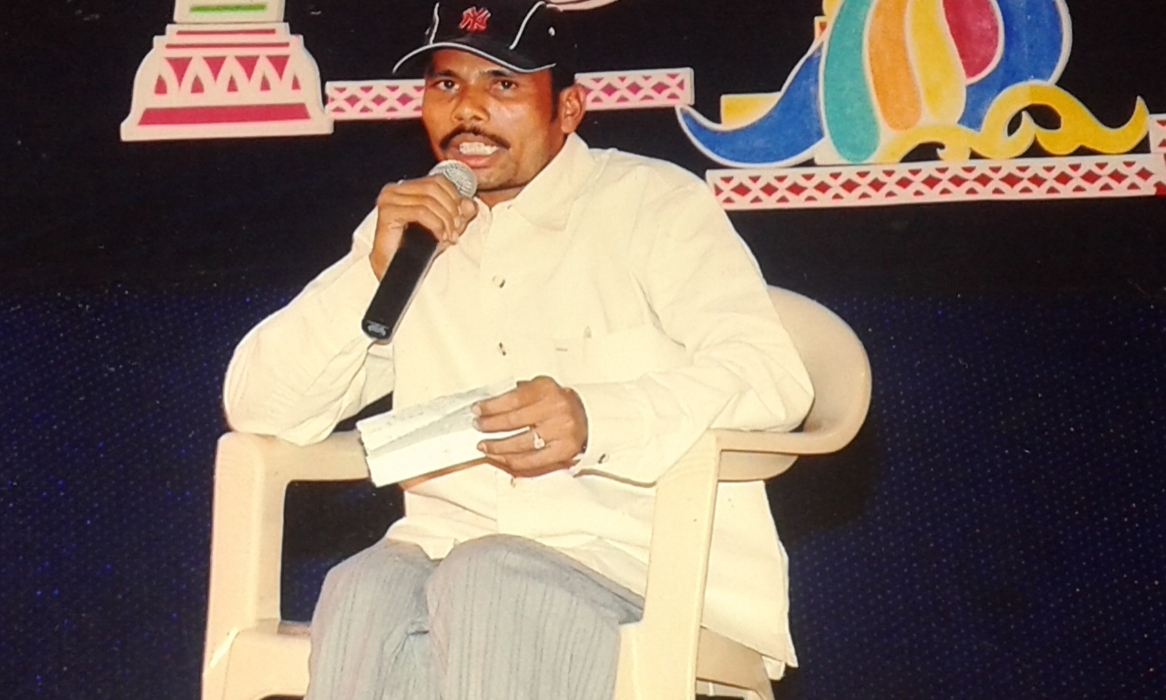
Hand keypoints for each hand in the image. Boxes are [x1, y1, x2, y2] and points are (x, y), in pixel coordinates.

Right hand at [368, 175, 477, 279]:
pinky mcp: (388, 212)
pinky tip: (440, 238)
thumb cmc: (414, 249)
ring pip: (428, 201)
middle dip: (451, 209)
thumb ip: (458, 214)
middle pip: (433, 188)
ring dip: (445, 220)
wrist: (396, 268)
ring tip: (449, 236)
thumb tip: (470, 204)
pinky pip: (420, 212)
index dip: (454, 196)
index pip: (437, 180)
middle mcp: (395, 190)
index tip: (462, 216)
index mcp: (406, 188)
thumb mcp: (444, 227)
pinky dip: (436, 225)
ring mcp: (389, 199)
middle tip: (456, 228)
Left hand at [473, 377, 587, 476]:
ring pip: (520, 444)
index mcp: (547, 390)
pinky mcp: (563, 451)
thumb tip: (488, 405)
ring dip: (497, 447)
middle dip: (490, 426)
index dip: (491, 406)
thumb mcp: (541, 388)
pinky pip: (531, 461)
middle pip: (514, 421)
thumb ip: (518, 394)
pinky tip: (500, 457)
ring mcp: (560, 432)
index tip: (477, 410)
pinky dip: (512, 461)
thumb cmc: (559, 402)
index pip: (513, 399)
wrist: (589, 416)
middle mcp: (556, 410)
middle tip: (478, 427)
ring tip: (485, 446)